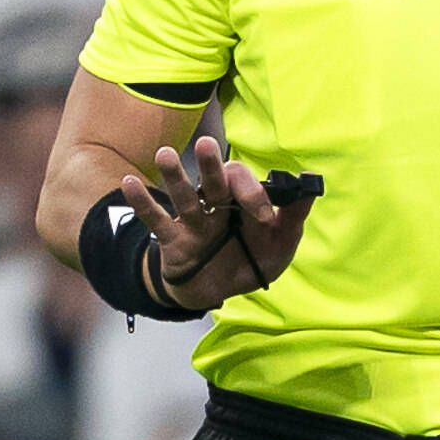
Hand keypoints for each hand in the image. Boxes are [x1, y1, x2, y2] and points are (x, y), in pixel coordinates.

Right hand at [119, 143, 308, 308]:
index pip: (244, 185)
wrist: (216, 293)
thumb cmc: (247, 262)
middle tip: (206, 146)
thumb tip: (310, 183)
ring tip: (164, 155)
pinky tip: (130, 183)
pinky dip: (143, 203)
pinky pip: (156, 221)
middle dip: (211, 167)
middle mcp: (217, 206)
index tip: (263, 217)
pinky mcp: (173, 241)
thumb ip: (293, 216)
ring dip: (174, 177)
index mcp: (242, 203)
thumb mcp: (278, 245)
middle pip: (214, 182)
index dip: (253, 195)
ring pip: (184, 196)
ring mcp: (193, 222)